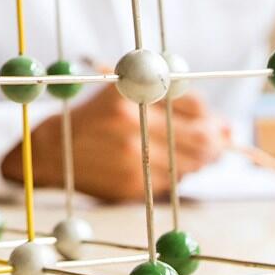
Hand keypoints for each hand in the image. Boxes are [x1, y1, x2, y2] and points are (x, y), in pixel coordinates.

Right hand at [2, 87, 231, 202]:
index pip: (192, 104)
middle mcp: (132, 122)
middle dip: (215, 142)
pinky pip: (172, 181)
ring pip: (189, 163)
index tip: (219, 123)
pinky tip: (168, 167)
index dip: (211, 116)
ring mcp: (132, 155)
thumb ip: (168, 101)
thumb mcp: (122, 94)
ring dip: (200, 161)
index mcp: (130, 91)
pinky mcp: (131, 183)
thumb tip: (224, 126)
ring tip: (194, 155)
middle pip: (199, 137)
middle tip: (220, 143)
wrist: (50, 151)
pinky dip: (178, 175)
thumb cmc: (92, 119)